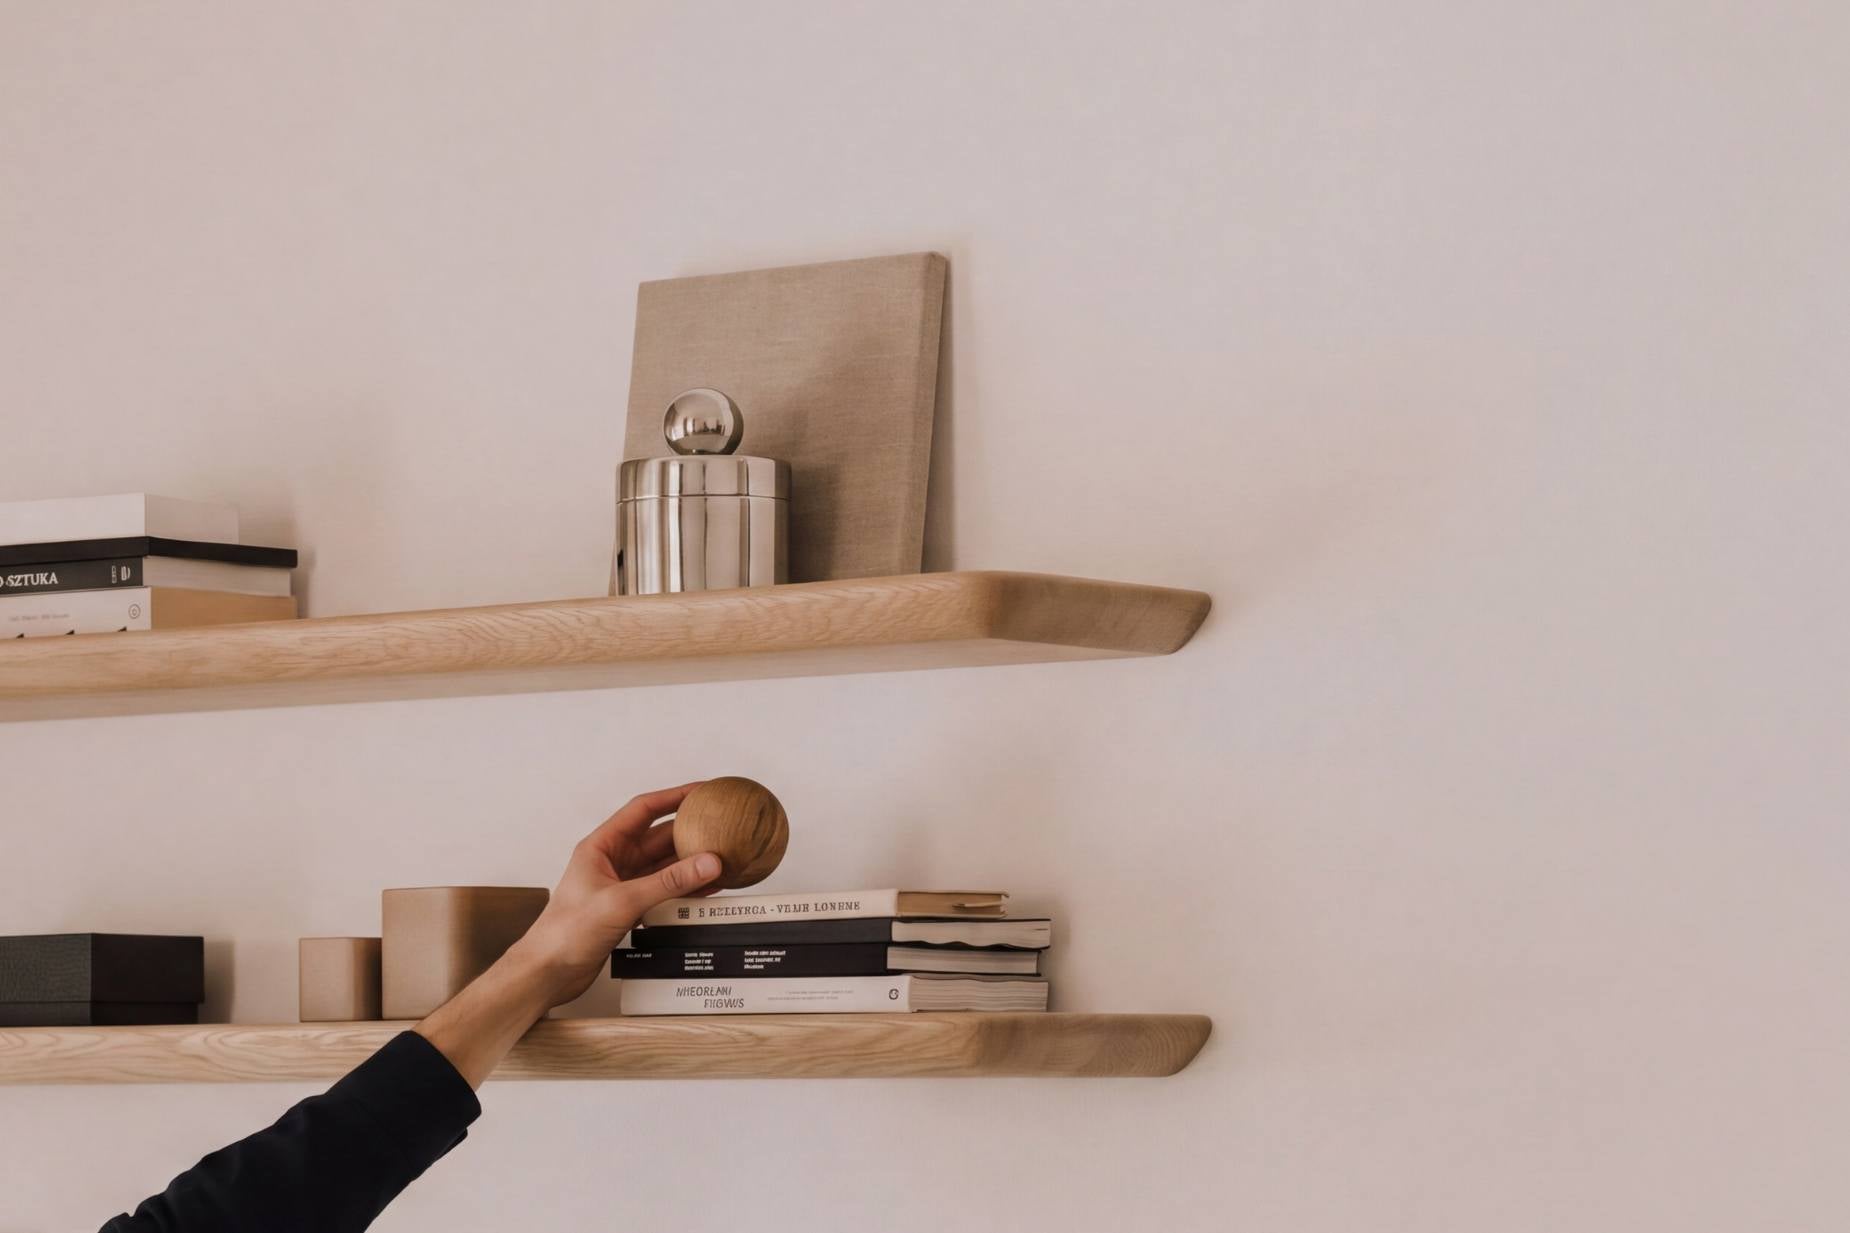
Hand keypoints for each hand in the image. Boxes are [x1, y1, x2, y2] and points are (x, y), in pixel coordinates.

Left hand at [516, 782, 721, 1006]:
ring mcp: (621, 886)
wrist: (548, 972)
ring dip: (690, 864)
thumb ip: (668, 883)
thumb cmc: (564, 933)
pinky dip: (684, 890)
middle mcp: (612, 862)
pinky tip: (705, 891)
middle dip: (689, 833)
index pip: (643, 809)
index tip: (701, 792)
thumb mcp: (622, 901)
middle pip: (658, 838)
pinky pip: (663, 892)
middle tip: (719, 828)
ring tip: (721, 860)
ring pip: (664, 867)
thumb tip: (706, 863)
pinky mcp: (628, 909)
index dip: (674, 796)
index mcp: (601, 846)